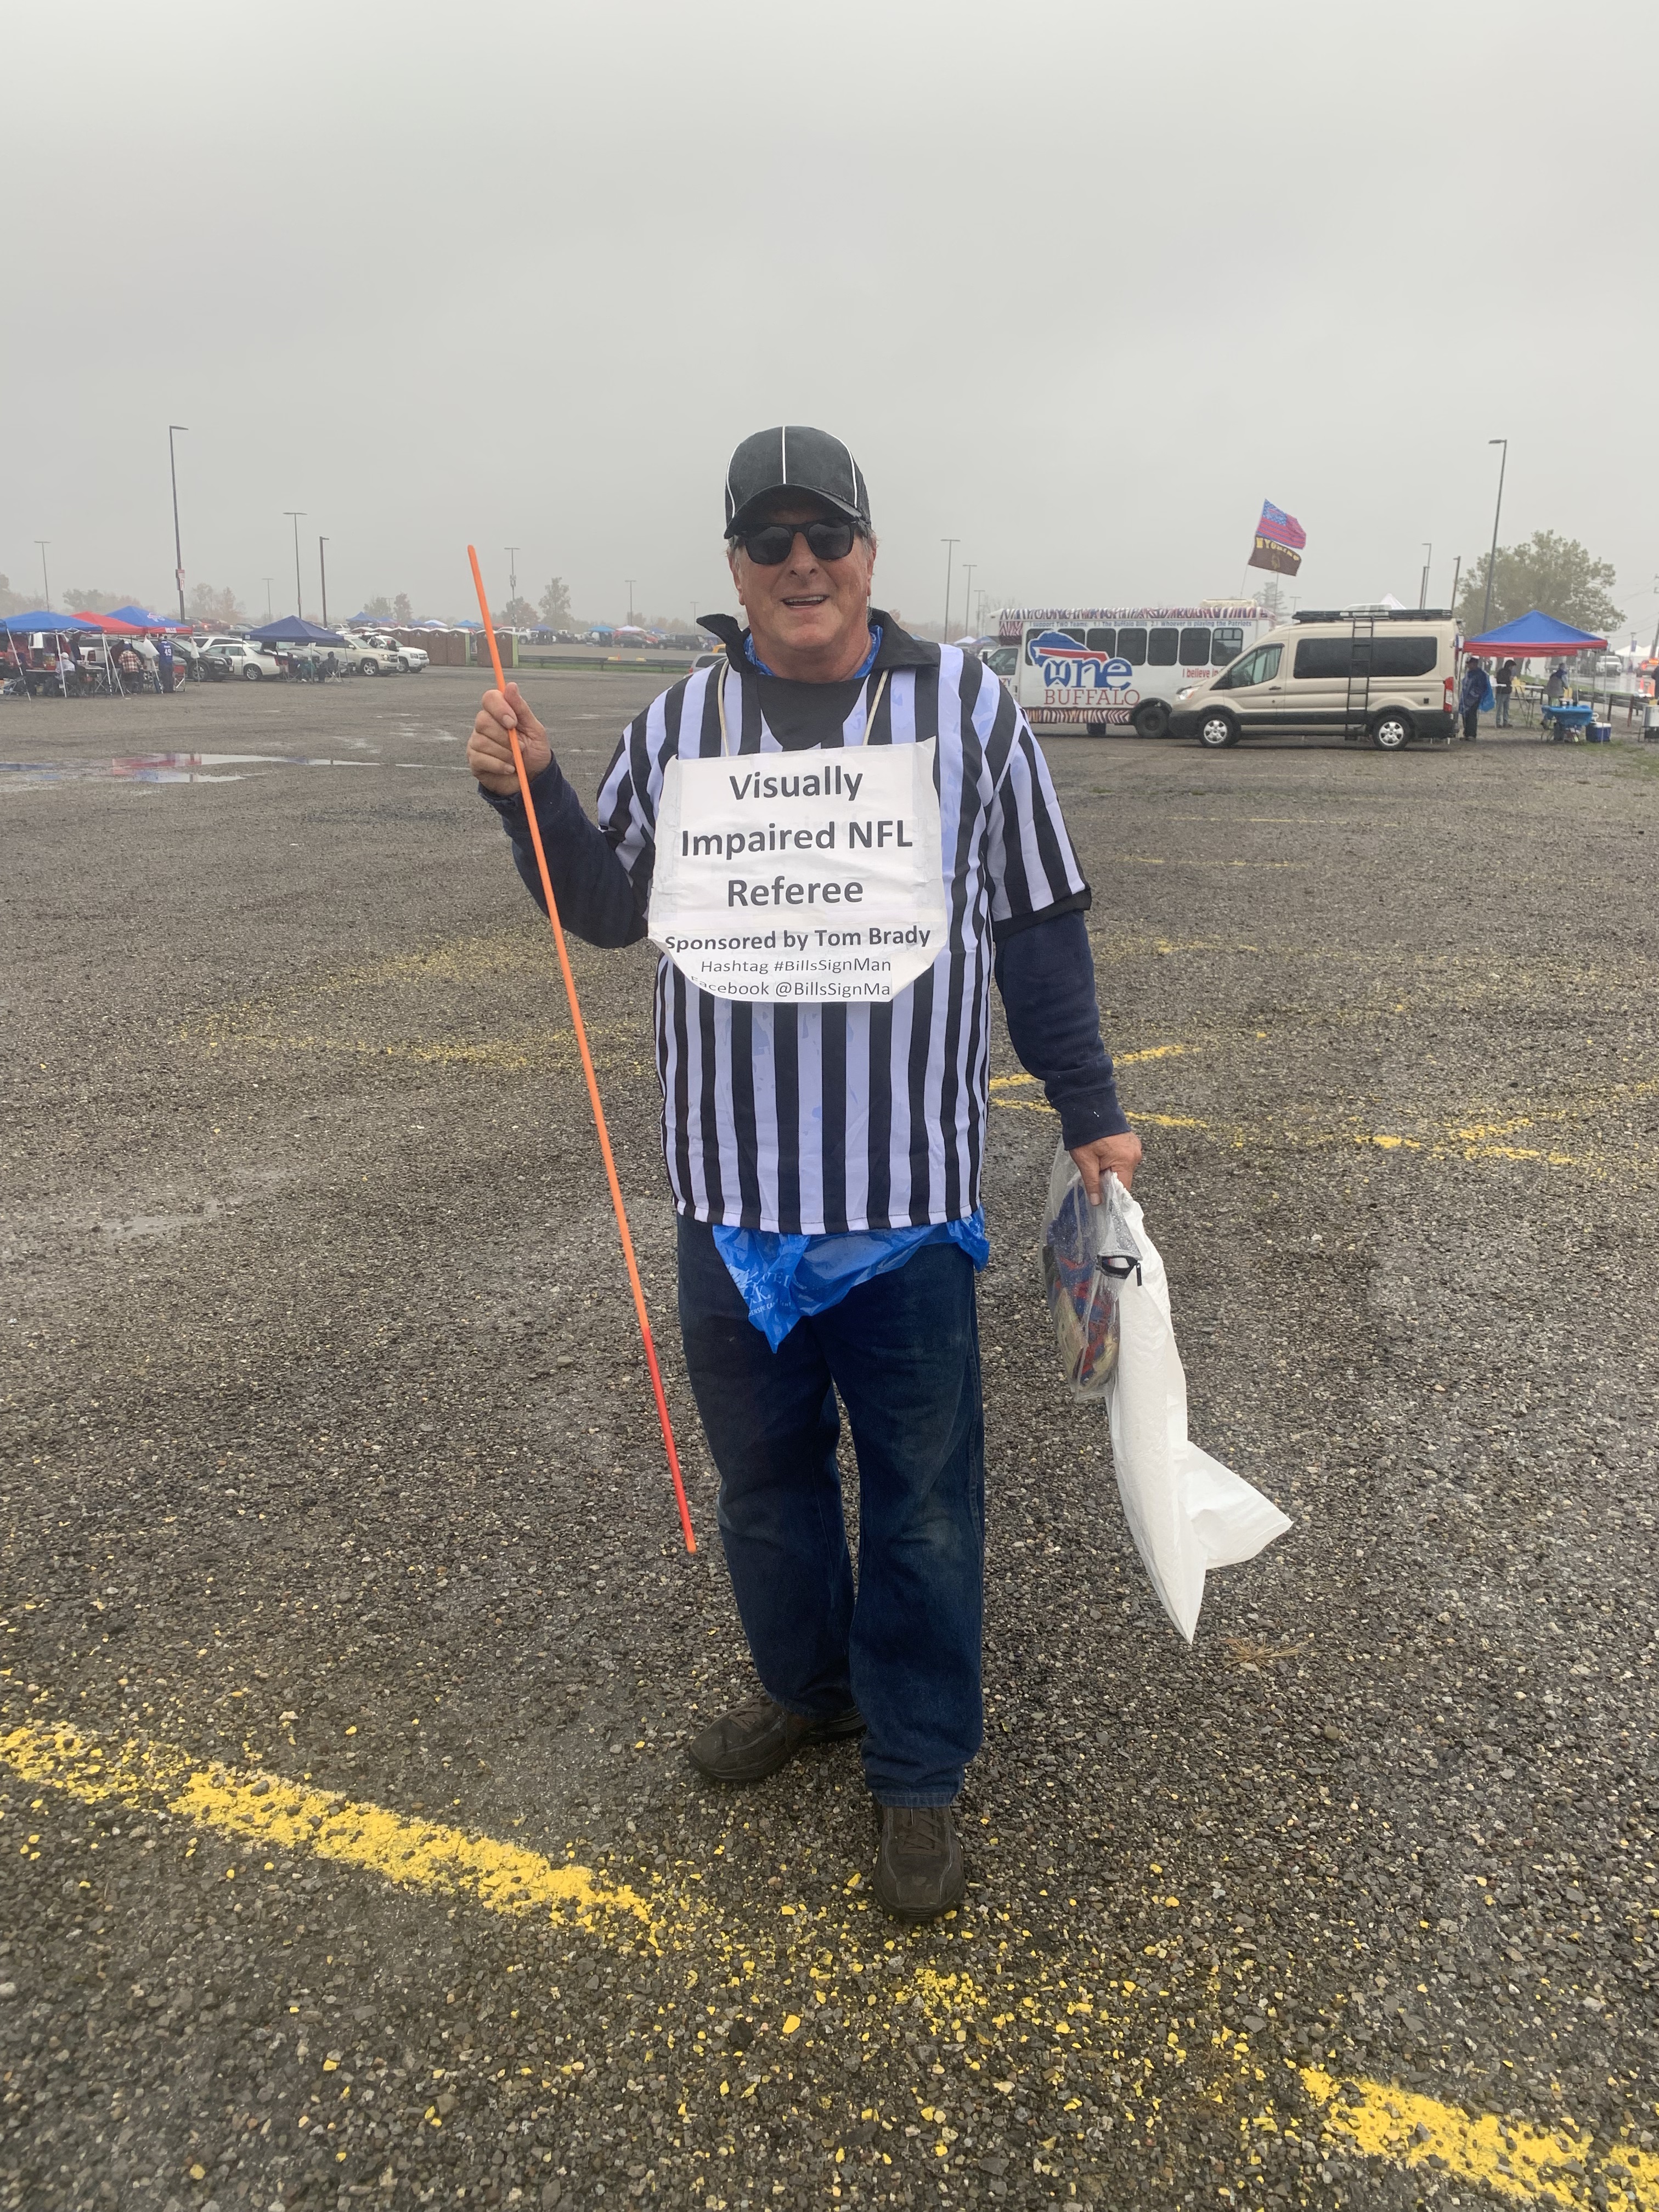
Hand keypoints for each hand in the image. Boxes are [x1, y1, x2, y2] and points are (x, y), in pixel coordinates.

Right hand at [468, 681, 551, 795]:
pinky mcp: (474, 760)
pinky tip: (510, 769)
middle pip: (483, 720)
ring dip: (505, 753)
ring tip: (517, 760)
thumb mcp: (534, 730)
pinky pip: (481, 758)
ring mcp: (476, 742)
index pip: (489, 698)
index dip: (500, 708)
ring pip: (482, 741)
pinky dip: (499, 765)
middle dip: (505, 737)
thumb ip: (521, 709)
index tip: (513, 722)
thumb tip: (510, 686)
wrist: (533, 779)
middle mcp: (484, 725)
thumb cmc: (534, 752)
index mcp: (499, 713)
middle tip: (521, 748)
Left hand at [1069, 1130, 1141, 1202]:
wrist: (1088, 1106)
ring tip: (1096, 1160)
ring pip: (1123, 1167)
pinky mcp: (1131, 1140)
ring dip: (1110, 1169)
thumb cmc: (1085, 1134)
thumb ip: (1092, 1183)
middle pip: (1123, 1178)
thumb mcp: (1085, 1161)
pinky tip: (1102, 1153)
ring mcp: (1134, 1146)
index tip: (1101, 1199)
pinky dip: (1113, 1159)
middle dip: (1108, 1180)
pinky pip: (1123, 1157)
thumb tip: (1097, 1202)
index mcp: (1126, 1161)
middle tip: (1092, 1173)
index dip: (1111, 1196)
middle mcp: (1135, 1154)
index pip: (1123, 1189)